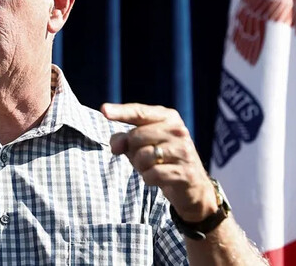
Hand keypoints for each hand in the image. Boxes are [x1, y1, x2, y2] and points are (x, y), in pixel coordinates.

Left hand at [102, 103, 217, 221]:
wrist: (192, 186)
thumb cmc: (161, 159)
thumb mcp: (141, 144)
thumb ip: (124, 138)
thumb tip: (116, 145)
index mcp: (168, 117)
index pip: (139, 112)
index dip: (120, 112)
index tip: (103, 110)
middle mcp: (178, 130)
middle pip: (136, 137)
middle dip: (132, 150)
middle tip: (143, 157)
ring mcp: (183, 151)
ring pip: (143, 156)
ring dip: (140, 166)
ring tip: (152, 167)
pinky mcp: (184, 172)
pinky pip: (151, 174)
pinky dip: (148, 179)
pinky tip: (159, 178)